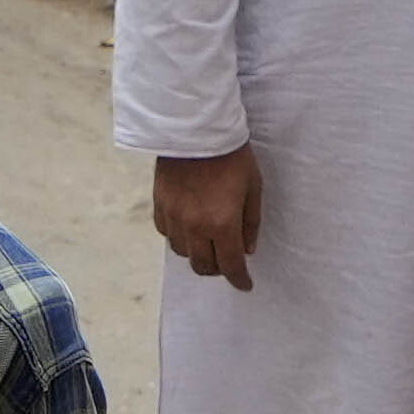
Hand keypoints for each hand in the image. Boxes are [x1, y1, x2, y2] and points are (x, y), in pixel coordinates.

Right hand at [152, 144, 261, 288]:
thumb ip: (250, 223)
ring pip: (182, 252)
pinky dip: (178, 238)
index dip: (240, 280)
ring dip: (197, 253)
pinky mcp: (159, 204)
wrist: (195, 128)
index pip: (230, 265)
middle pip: (203, 266)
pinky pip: (166, 234)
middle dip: (218, 269)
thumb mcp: (253, 188)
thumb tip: (247, 250)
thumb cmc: (232, 156)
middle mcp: (195, 226)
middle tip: (227, 262)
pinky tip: (188, 228)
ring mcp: (174, 216)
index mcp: (222, 223)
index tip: (245, 284)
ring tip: (208, 242)